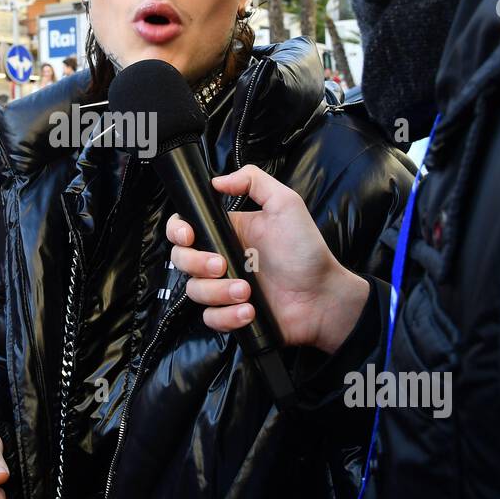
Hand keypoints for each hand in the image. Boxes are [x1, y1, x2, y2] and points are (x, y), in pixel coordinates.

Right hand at [165, 165, 369, 353]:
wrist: (323, 296)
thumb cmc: (307, 251)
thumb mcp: (285, 204)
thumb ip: (254, 181)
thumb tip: (216, 180)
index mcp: (227, 232)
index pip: (184, 227)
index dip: (177, 230)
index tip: (189, 235)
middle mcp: (221, 258)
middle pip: (181, 259)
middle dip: (196, 263)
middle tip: (221, 265)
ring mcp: (223, 288)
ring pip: (194, 291)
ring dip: (217, 292)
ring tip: (246, 292)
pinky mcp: (230, 314)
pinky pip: (210, 318)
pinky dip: (226, 316)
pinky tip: (249, 310)